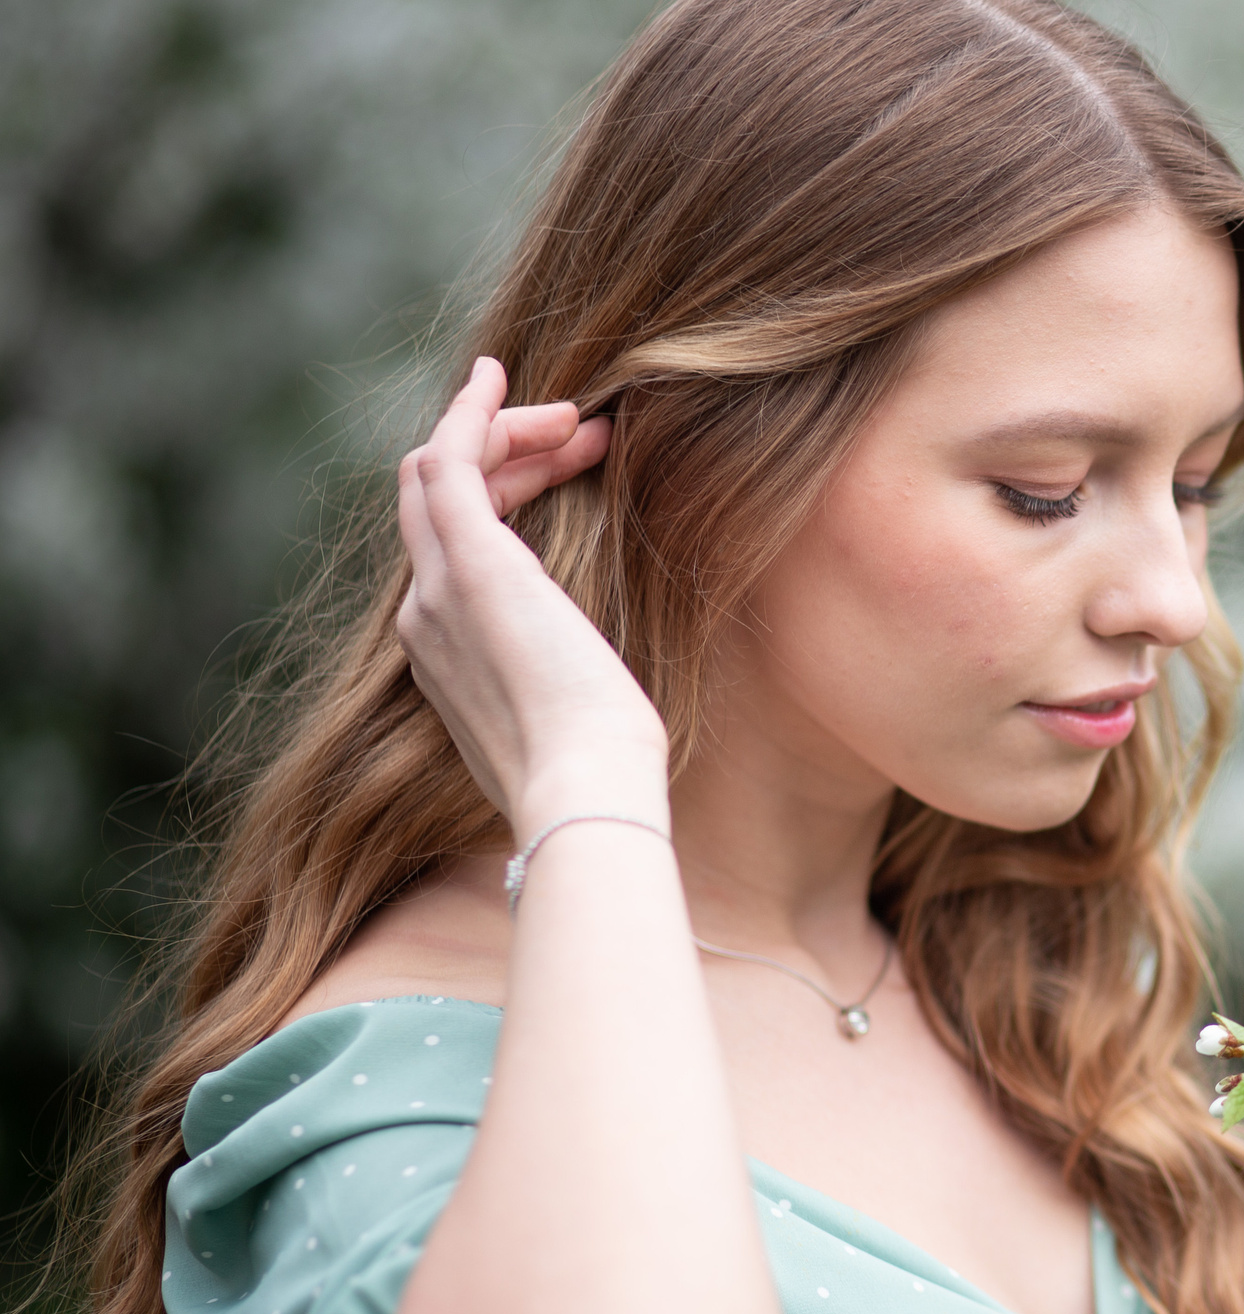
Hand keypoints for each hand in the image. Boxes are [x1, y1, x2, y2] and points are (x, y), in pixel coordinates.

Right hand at [395, 357, 664, 829]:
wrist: (583, 788)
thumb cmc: (601, 768)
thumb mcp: (574, 720)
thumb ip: (562, 684)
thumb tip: (600, 692)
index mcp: (447, 655)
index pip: (455, 548)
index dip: (510, 495)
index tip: (575, 466)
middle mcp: (425, 617)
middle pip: (437, 499)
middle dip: (510, 454)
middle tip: (587, 433)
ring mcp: (437, 588)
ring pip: (440, 470)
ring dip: (507, 432)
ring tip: (578, 418)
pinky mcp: (470, 563)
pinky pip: (450, 460)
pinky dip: (471, 414)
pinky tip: (494, 377)